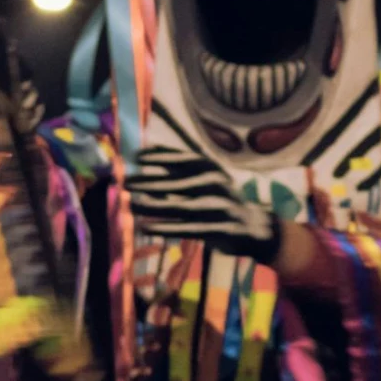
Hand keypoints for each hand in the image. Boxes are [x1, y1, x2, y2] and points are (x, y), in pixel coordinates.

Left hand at [125, 145, 279, 262]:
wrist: (255, 228)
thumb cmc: (221, 200)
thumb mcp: (205, 178)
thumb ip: (179, 169)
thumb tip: (148, 150)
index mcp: (213, 168)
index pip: (183, 158)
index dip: (159, 156)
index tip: (135, 156)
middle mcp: (218, 184)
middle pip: (177, 183)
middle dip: (149, 182)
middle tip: (125, 182)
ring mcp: (221, 207)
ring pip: (180, 207)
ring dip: (153, 206)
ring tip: (130, 205)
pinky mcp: (222, 229)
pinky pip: (188, 229)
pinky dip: (166, 228)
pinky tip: (146, 227)